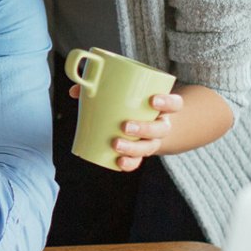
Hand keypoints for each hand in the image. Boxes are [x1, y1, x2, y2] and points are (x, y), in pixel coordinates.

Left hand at [69, 87, 185, 170]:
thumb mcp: (123, 93)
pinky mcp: (140, 153)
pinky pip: (138, 161)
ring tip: (115, 144)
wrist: (145, 123)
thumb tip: (75, 91)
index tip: (153, 100)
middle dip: (144, 129)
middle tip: (125, 126)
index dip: (168, 103)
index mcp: (162, 107)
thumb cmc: (131, 104)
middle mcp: (161, 125)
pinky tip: (118, 162)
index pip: (175, 104)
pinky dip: (129, 163)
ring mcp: (151, 141)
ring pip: (149, 147)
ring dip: (133, 148)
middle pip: (160, 129)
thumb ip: (100, 87)